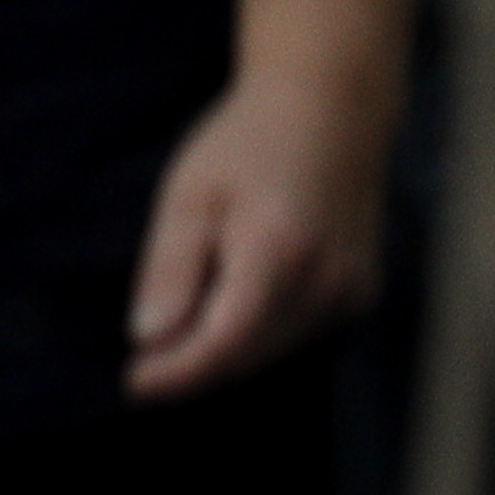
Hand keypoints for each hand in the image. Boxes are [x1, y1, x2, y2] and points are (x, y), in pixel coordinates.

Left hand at [123, 74, 389, 400]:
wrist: (329, 111)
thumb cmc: (247, 146)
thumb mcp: (188, 196)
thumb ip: (169, 269)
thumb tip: (148, 337)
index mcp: (276, 251)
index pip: (224, 342)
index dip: (177, 373)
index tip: (135, 384)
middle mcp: (324, 280)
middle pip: (247, 354)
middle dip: (193, 363)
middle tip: (146, 357)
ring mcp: (350, 290)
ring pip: (272, 350)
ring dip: (225, 349)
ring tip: (189, 314)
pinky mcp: (360, 293)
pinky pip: (298, 333)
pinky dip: (259, 332)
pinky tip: (233, 299)